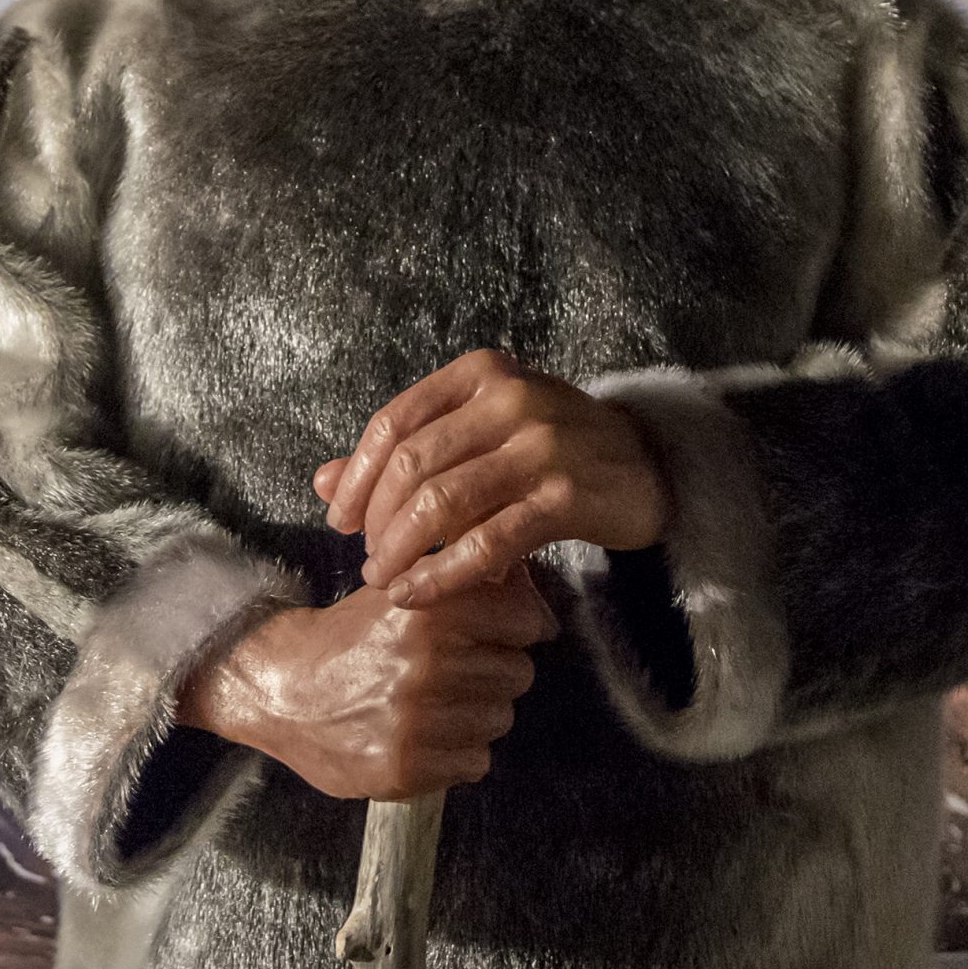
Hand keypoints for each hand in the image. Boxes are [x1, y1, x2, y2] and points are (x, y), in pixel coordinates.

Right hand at [176, 564, 556, 798]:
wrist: (278, 689)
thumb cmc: (348, 638)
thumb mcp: (399, 592)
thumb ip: (462, 582)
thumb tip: (532, 590)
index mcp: (428, 612)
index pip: (525, 621)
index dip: (513, 627)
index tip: (495, 634)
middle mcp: (426, 665)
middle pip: (517, 673)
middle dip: (492, 672)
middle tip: (453, 673)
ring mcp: (416, 721)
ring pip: (499, 719)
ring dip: (475, 714)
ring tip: (432, 705)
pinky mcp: (405, 769)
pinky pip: (476, 762)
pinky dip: (457, 754)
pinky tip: (423, 737)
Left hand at [313, 348, 673, 607]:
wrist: (648, 463)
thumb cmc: (552, 449)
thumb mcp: (479, 433)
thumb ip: (406, 451)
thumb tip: (319, 481)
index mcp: (481, 373)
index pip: (394, 422)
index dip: (355, 477)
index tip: (339, 522)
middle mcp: (510, 399)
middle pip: (412, 465)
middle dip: (378, 521)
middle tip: (371, 560)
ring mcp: (541, 446)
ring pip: (442, 503)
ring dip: (402, 550)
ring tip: (387, 581)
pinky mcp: (566, 498)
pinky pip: (487, 542)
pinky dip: (443, 574)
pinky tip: (419, 595)